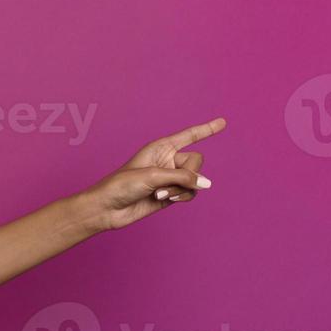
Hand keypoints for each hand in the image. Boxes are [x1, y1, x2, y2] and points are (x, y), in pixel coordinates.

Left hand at [80, 117, 225, 231]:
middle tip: (168, 181)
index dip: (206, 129)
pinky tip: (164, 200)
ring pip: (194, 181)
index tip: (223, 122)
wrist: (108, 208)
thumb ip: (182, 178)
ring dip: (180, 189)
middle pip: (196, 162)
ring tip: (158, 194)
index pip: (189, 136)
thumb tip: (206, 184)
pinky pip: (190, 193)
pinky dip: (181, 197)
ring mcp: (170, 178)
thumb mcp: (153, 176)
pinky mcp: (170, 194)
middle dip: (188, 174)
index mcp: (160, 147)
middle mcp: (167, 160)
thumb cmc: (122, 185)